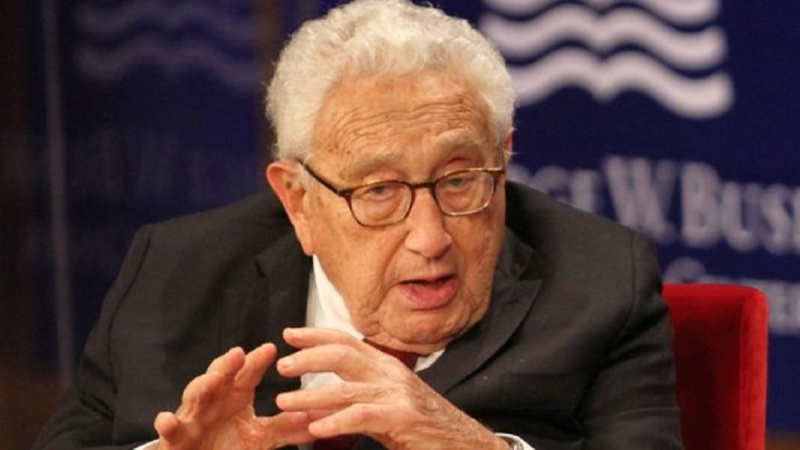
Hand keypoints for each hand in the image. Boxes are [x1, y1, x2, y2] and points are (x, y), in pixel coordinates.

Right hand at [153, 344, 314, 449]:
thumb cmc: (227, 446)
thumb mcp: (260, 438)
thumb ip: (285, 427)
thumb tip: (315, 416)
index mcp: (234, 398)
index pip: (246, 375)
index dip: (256, 361)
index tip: (270, 349)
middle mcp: (212, 403)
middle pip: (218, 377)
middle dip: (227, 365)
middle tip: (238, 353)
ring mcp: (191, 419)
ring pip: (194, 398)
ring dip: (200, 387)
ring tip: (211, 380)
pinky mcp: (175, 440)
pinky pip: (169, 431)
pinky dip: (167, 424)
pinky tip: (167, 419)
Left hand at [275, 328, 507, 449]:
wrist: (466, 444)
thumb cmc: (424, 428)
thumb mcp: (388, 407)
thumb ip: (356, 401)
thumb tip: (315, 407)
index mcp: (387, 367)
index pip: (347, 341)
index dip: (317, 335)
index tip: (290, 333)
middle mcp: (392, 374)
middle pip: (343, 355)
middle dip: (308, 357)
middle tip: (282, 364)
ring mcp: (398, 394)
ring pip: (346, 389)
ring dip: (311, 395)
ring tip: (284, 402)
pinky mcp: (403, 417)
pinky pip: (362, 416)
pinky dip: (335, 422)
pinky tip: (316, 429)